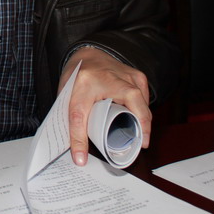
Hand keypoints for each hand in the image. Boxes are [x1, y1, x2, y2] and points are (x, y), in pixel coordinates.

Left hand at [60, 47, 150, 165]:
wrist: (88, 54)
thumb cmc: (78, 77)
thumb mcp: (67, 97)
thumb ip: (71, 120)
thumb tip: (75, 150)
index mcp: (84, 84)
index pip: (79, 116)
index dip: (79, 140)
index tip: (81, 159)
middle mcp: (109, 79)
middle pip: (132, 110)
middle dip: (139, 131)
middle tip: (136, 148)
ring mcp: (127, 76)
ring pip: (142, 108)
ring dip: (143, 125)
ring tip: (138, 139)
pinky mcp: (138, 77)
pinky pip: (145, 101)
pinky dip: (143, 114)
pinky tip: (139, 122)